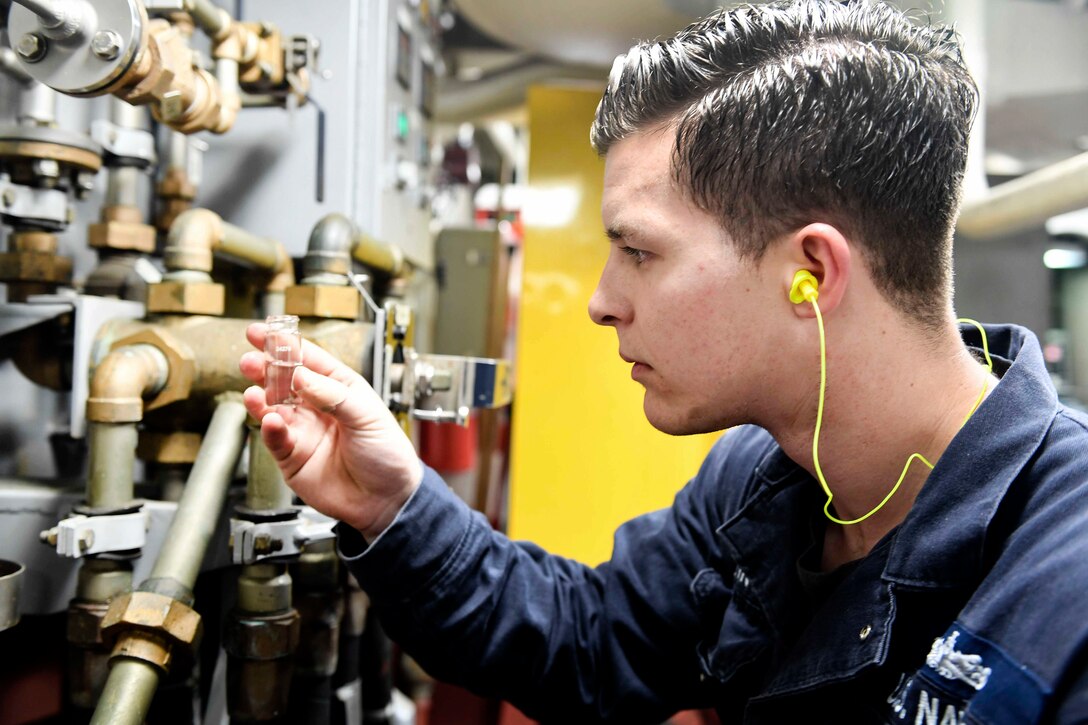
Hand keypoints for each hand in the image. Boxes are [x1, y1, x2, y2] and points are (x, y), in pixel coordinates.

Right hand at [239, 323, 422, 538]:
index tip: (264, 332)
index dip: (286, 345)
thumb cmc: (387, 455)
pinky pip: (275, 439)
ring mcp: (303, 432)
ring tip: (253, 393)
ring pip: (273, 409)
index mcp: (340, 388)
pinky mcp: (292, 458)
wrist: (387, 500)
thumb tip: (302, 376)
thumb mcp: (367, 416)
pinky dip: (269, 429)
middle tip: (250, 361)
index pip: (308, 360)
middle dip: (265, 370)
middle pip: (284, 382)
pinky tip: (270, 421)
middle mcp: (317, 407)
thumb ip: (333, 396)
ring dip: (260, 399)